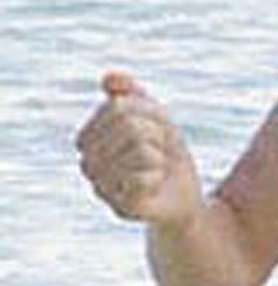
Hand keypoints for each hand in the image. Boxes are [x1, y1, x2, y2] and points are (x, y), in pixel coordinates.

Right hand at [76, 72, 202, 227]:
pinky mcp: (121, 209)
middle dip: (157, 134)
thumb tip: (109, 77)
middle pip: (130, 126)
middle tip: (159, 151)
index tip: (155, 129)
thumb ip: (131, 93)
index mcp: (88, 138)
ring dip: (160, 156)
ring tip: (157, 168)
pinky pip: (144, 179)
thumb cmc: (163, 152)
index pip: (120, 107)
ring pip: (140, 150)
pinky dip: (159, 177)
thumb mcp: (153, 116)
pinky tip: (155, 185)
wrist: (181, 194)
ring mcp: (102, 188)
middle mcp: (87, 164)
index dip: (149, 113)